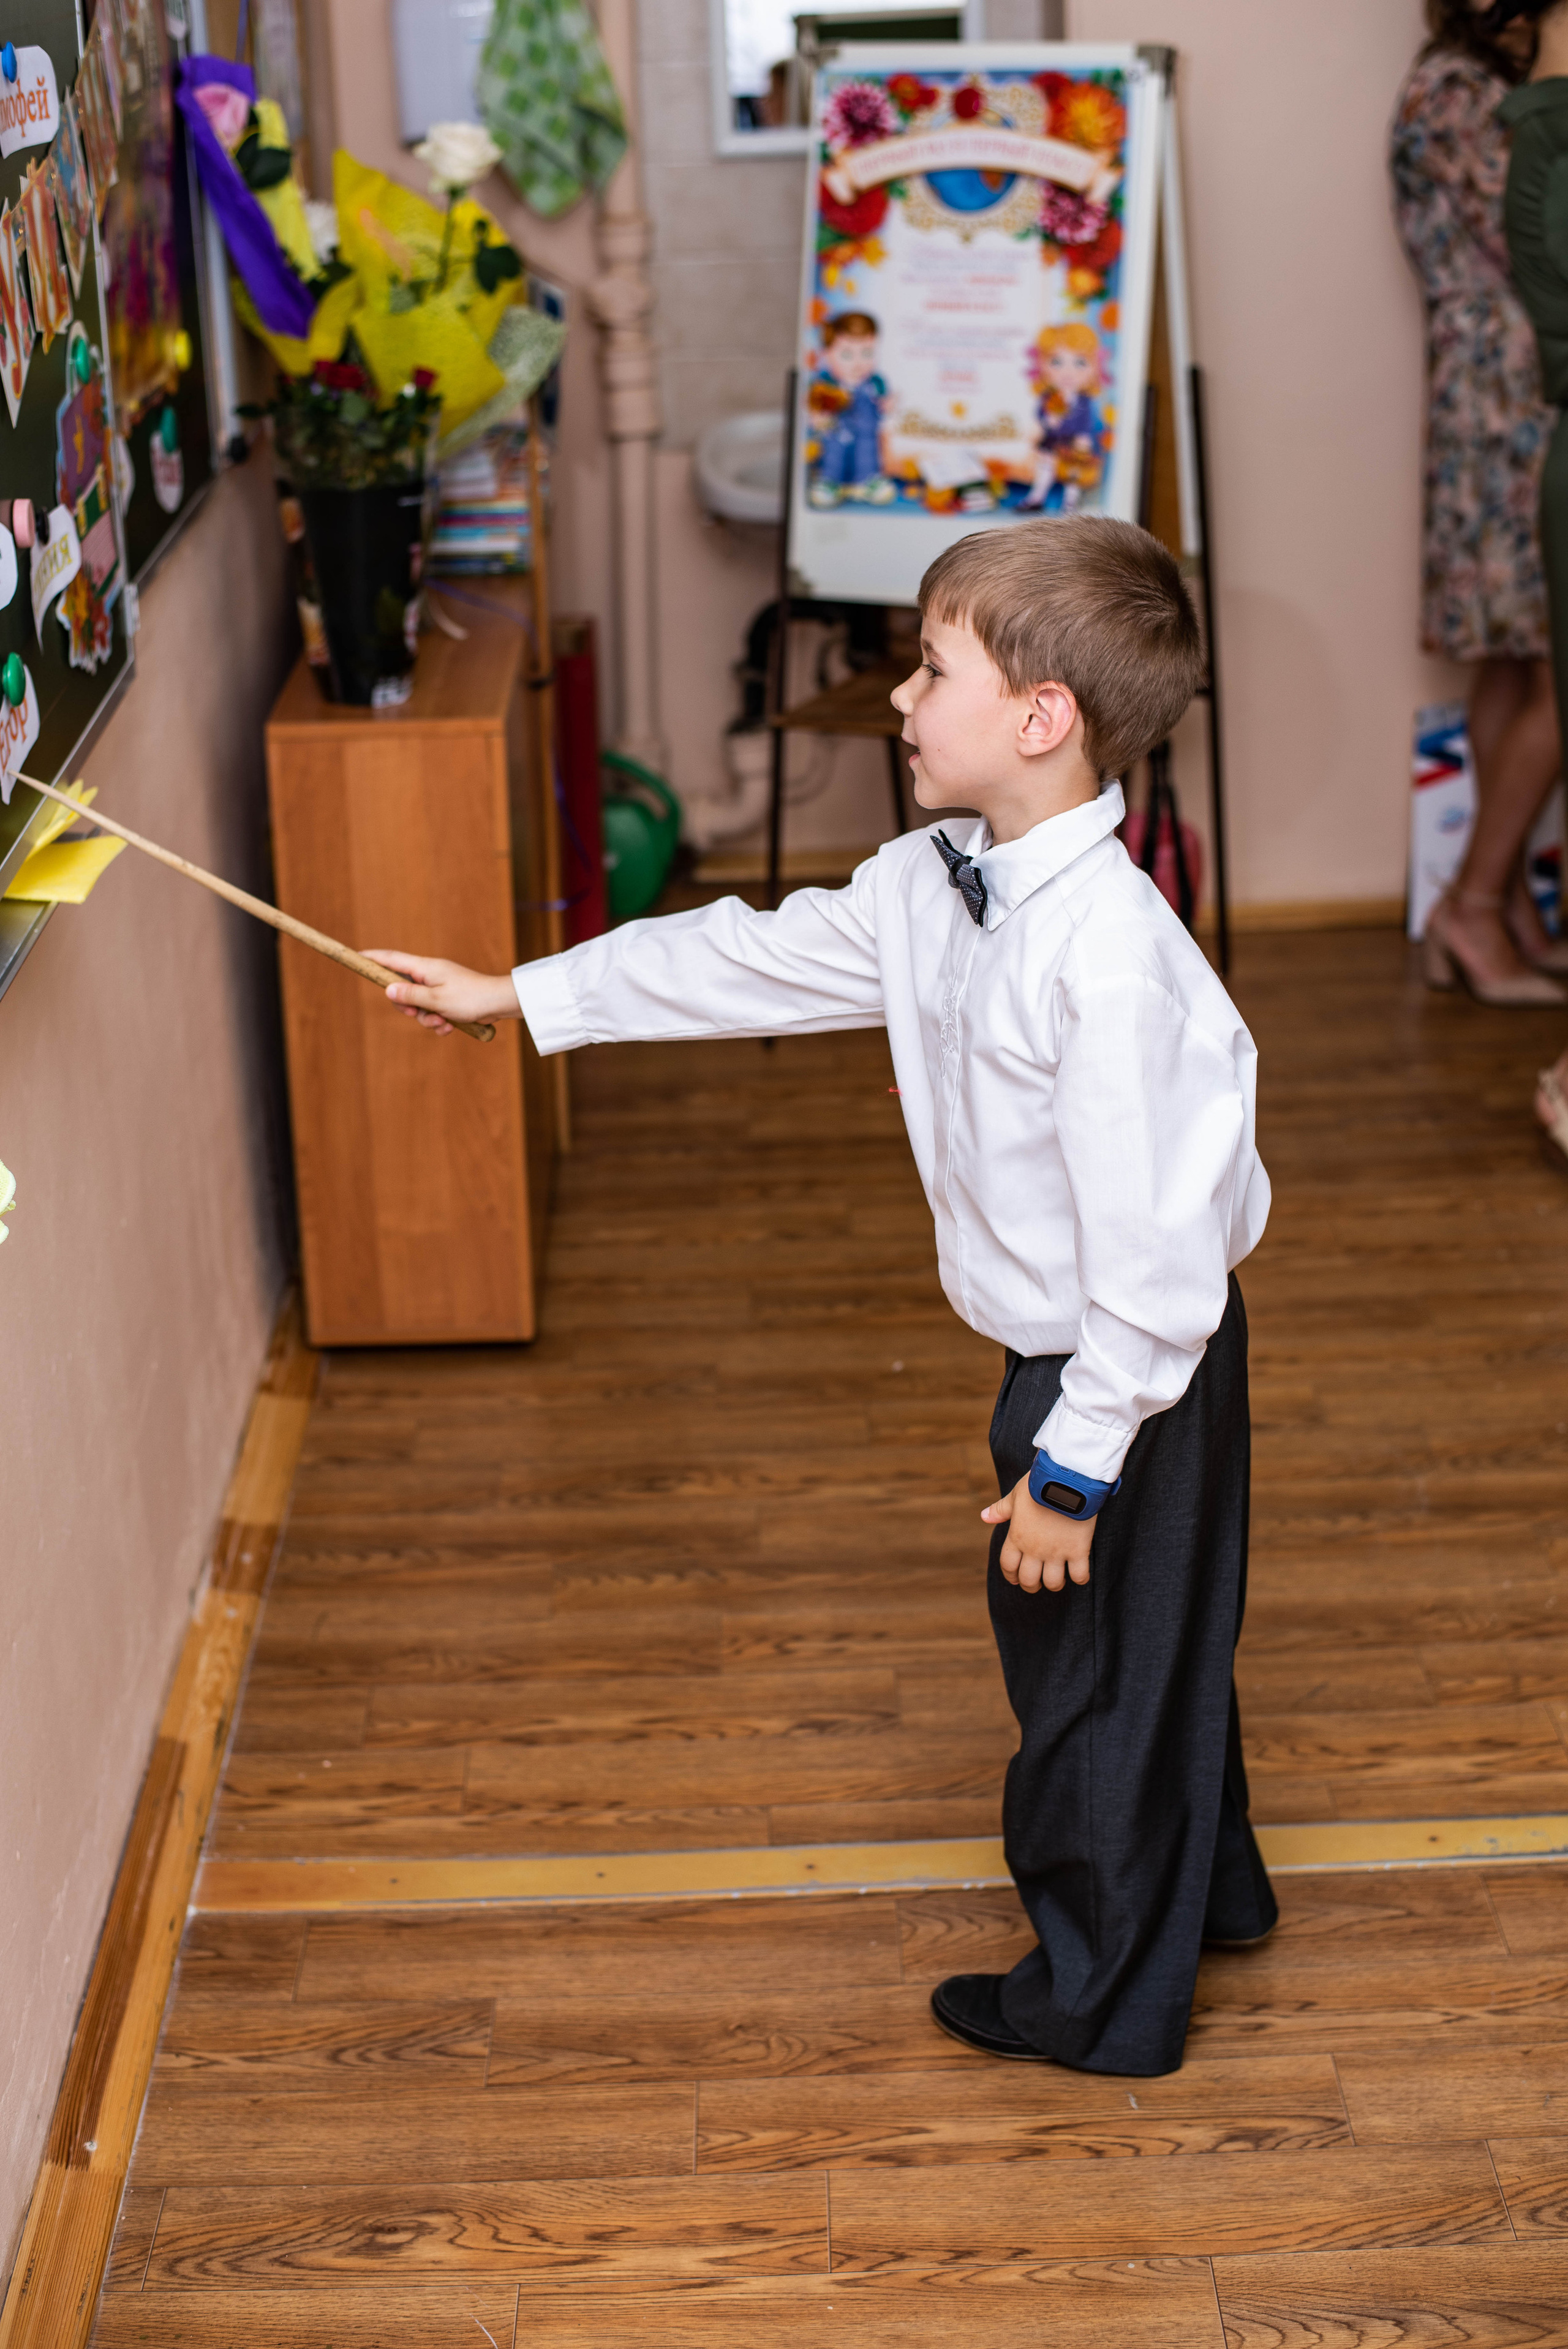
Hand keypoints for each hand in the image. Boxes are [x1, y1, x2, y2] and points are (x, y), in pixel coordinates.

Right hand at [361, 950, 519, 1036]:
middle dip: (408, 1007)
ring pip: (419, 1005)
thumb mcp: (436, 1000)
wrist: (499, 1003)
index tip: (356, 955)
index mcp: (425, 967)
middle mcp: (430, 974)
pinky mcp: (449, 999)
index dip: (373, 957)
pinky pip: (433, 1012)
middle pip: (402, 989)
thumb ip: (410, 995)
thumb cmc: (470, 998)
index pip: (392, 959)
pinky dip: (439, 1021)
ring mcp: (440, 986)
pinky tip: (450, 1026)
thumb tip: (388, 990)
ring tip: (443, 1022)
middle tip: (417, 1013)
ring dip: (427, 1019)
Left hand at [982, 1475, 1093, 1594]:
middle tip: (1035, 1583)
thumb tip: (984, 1517)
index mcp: (1017, 1537)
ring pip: (1053, 1582)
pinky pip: (1080, 1575)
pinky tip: (1079, 1573)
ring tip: (1056, 1580)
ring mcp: (1057, 1552)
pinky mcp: (1078, 1550)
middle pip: (1029, 1580)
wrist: (1066, 1479)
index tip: (1015, 1578)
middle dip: (1030, 1585)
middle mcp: (1035, 1549)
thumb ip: (1000, 1509)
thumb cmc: (1039, 1484)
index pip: (1008, 1565)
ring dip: (1054, 1584)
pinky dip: (1080, 1578)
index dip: (1010, 1575)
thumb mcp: (1016, 1496)